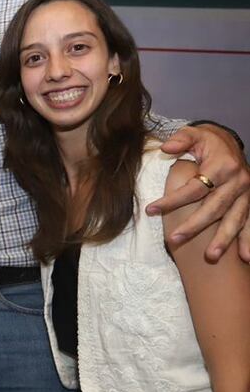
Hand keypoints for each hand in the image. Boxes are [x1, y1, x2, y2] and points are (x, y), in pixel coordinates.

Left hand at [149, 124, 249, 261]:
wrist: (231, 143)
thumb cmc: (208, 142)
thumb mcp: (194, 134)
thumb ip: (180, 139)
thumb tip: (165, 147)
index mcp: (222, 166)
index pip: (194, 188)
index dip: (172, 200)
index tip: (151, 210)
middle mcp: (238, 181)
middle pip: (214, 208)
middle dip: (194, 225)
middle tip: (174, 239)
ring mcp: (248, 194)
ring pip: (235, 219)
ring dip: (224, 239)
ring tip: (211, 256)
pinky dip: (249, 240)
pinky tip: (245, 258)